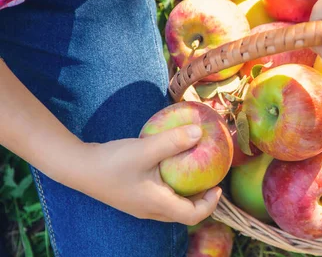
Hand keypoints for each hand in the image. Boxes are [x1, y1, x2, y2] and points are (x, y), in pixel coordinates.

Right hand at [75, 124, 221, 225]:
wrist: (77, 167)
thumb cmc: (111, 161)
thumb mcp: (145, 149)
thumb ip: (173, 141)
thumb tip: (199, 132)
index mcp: (157, 205)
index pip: (193, 215)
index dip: (210, 204)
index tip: (218, 186)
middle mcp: (150, 211)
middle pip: (184, 213)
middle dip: (201, 199)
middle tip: (210, 179)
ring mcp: (141, 206)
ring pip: (172, 207)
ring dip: (187, 194)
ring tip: (194, 173)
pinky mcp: (133, 198)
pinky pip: (161, 198)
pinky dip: (172, 188)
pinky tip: (171, 167)